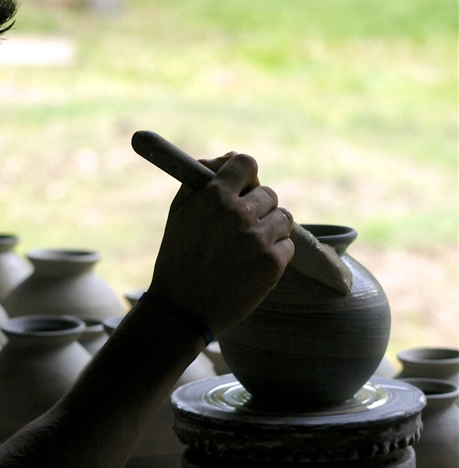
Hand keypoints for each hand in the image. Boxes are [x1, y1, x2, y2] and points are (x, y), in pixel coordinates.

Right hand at [150, 152, 293, 335]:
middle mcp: (238, 214)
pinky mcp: (272, 264)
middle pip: (269, 193)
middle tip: (239, 229)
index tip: (241, 189)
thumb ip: (202, 177)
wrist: (183, 310)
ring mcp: (257, 240)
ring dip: (270, 230)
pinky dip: (275, 255)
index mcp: (213, 196)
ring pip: (283, 218)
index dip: (245, 176)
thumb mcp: (179, 212)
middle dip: (257, 208)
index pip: (247, 163)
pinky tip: (253, 266)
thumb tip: (231, 157)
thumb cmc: (178, 258)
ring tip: (248, 248)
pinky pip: (288, 246)